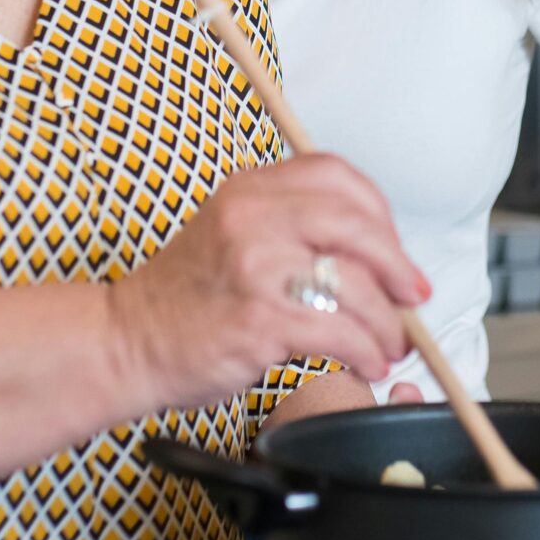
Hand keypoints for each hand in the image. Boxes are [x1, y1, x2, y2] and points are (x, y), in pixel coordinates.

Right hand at [113, 154, 428, 410]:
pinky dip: (366, 351)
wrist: (127, 341)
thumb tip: (380, 258)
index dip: (379, 215)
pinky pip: (339, 332)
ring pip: (354, 285)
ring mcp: (255, 267)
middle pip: (357, 225)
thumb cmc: (189, 298)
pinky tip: (367, 363)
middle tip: (413, 298)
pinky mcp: (258, 319)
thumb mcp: (233, 233)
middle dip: (398, 266)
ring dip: (388, 324)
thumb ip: (294, 227)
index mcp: (250, 188)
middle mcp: (252, 217)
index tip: (394, 251)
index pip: (337, 176)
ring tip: (391, 346)